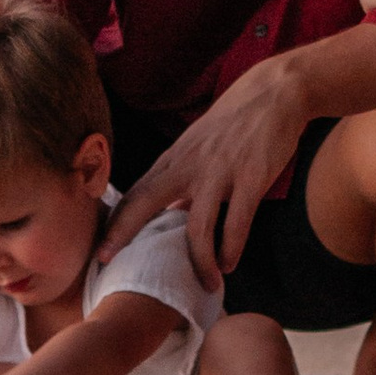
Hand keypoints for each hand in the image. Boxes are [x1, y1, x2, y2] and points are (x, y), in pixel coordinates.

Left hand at [100, 62, 308, 292]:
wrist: (275, 90)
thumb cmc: (236, 119)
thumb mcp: (200, 144)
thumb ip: (185, 177)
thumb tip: (174, 213)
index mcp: (176, 157)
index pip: (136, 193)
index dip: (116, 223)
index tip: (100, 251)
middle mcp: (190, 165)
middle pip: (146, 203)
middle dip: (125, 235)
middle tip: (113, 267)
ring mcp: (220, 172)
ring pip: (197, 228)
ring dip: (200, 262)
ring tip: (207, 284)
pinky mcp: (251, 178)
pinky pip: (237, 223)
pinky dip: (231, 249)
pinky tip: (230, 263)